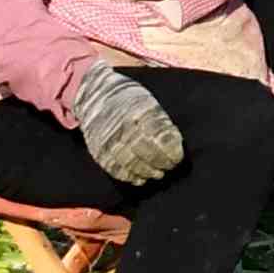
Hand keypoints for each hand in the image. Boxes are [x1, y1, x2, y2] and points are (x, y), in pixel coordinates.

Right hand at [68, 63, 185, 188]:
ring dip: (147, 173)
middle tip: (169, 167)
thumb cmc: (129, 100)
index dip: (171, 152)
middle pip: (147, 153)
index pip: (160, 137)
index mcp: (139, 112)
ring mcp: (109, 139)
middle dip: (161, 164)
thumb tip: (174, 146)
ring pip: (131, 164)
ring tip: (157, 174)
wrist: (96, 94)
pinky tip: (139, 179)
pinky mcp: (98, 150)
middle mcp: (123, 126)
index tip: (177, 158)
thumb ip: (160, 123)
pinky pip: (115, 169)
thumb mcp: (147, 102)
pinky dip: (129, 177)